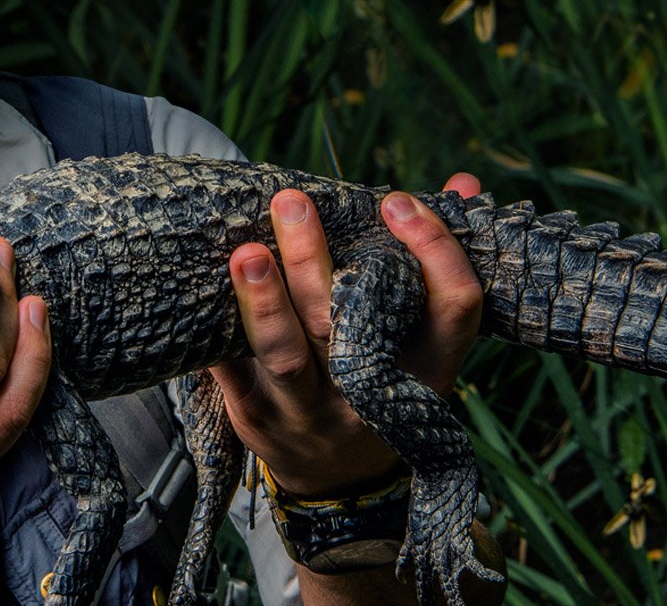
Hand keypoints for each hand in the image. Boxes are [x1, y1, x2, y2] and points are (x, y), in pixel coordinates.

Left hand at [210, 174, 485, 497]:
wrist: (340, 484)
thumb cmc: (380, 384)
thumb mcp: (418, 343)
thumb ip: (434, 263)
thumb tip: (464, 182)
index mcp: (428, 371)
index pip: (452, 309)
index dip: (434, 252)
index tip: (397, 200)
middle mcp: (373, 395)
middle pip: (348, 324)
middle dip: (314, 260)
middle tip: (292, 200)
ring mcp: (314, 413)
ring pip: (288, 357)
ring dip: (264, 304)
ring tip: (245, 253)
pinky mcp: (260, 420)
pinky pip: (234, 376)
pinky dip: (219, 337)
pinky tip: (202, 295)